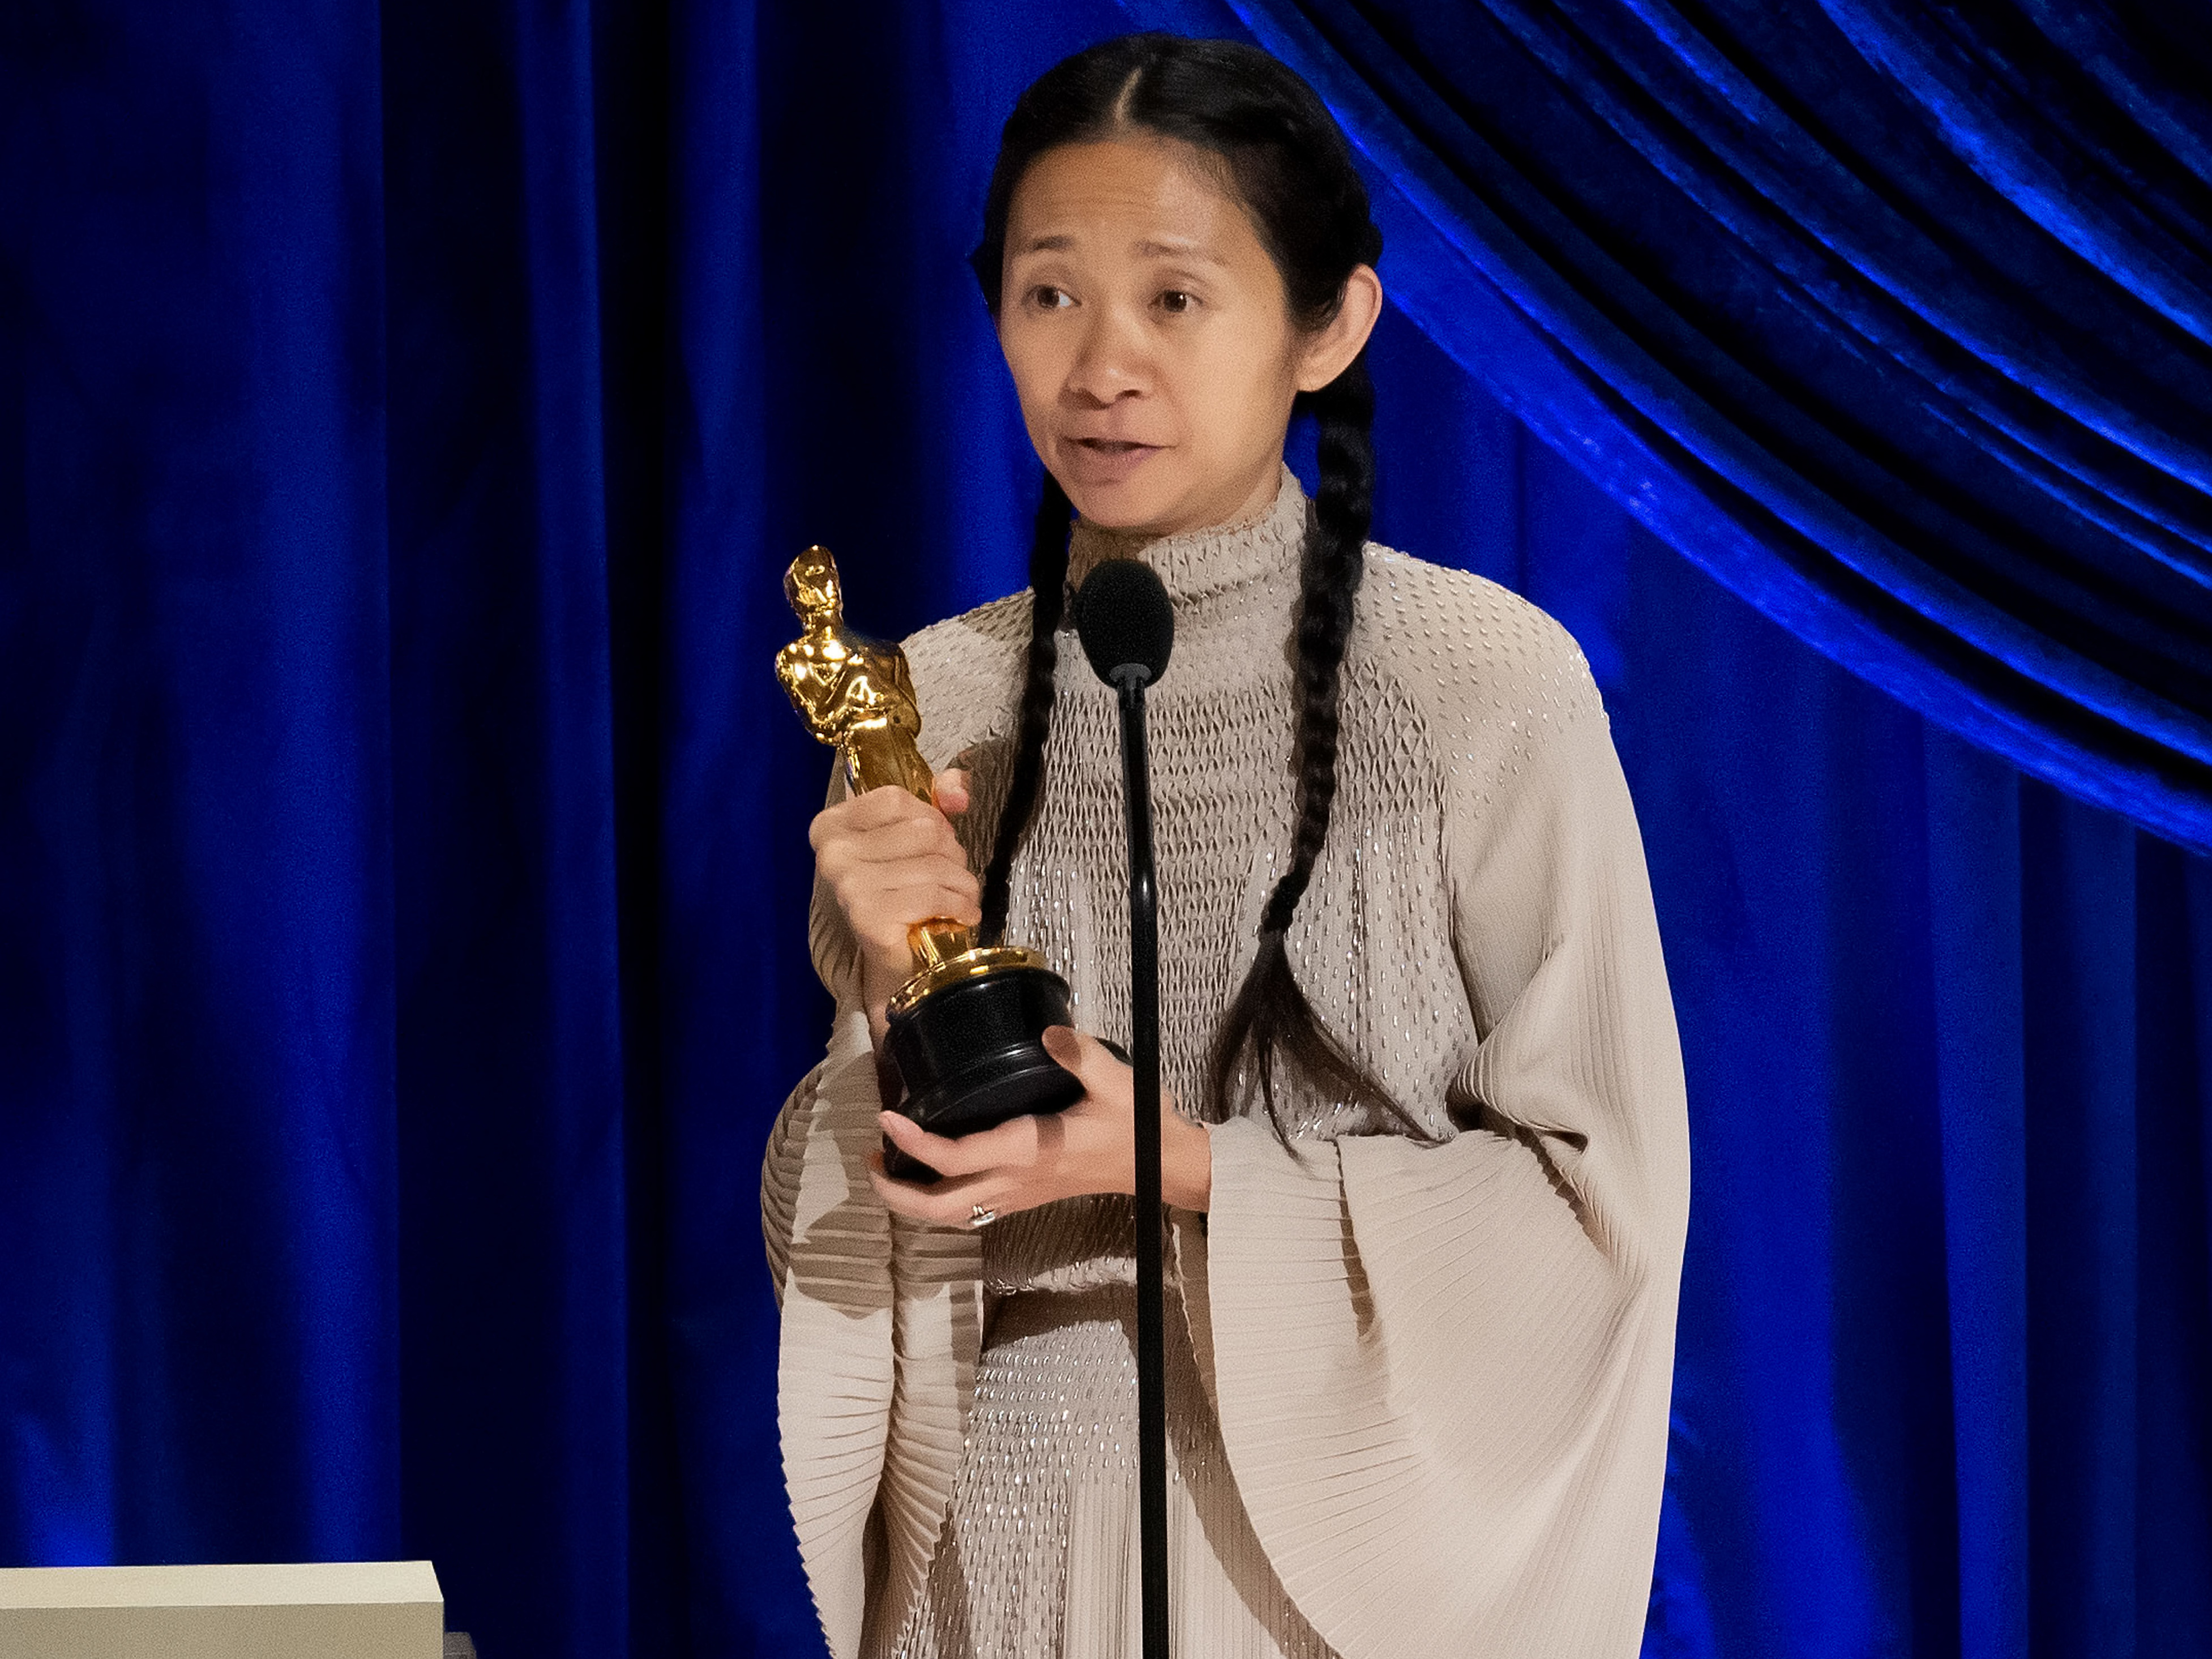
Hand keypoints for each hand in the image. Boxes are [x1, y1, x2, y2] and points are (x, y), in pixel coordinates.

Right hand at [809, 768, 975, 1044]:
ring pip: (935, 864)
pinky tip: (961, 915)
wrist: (896, 963)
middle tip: (950, 875)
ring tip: (961, 897)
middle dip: (951, 852)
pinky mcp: (869, 916)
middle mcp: (832, 853)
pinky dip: (960, 906)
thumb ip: (937, 799)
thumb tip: (958, 790)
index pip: (895, 797)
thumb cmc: (903, 894)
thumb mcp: (915, 837)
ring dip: (962, 883)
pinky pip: (933, 895)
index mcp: (831, 826)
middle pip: (922, 829)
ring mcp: (847, 885)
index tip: (937, 839)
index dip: (930, 815)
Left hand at [869, 1026, 1213, 1222]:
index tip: (887, 1118)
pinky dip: (939, 1203)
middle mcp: (1016, 1182)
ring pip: (952, 1217)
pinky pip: (970, 1213)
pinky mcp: (1025, 1198)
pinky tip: (930, 1178)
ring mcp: (1019, 1196)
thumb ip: (1080, 1054)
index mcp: (1029, 1152)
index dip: (915, 1144)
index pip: (956, 1158)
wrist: (1161, 1165)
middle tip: (871, 1156)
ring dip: (912, 1201)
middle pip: (939, 1207)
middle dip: (896, 1191)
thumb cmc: (1138, 1124)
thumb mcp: (1116, 1082)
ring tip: (888, 1167)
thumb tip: (1047, 1030)